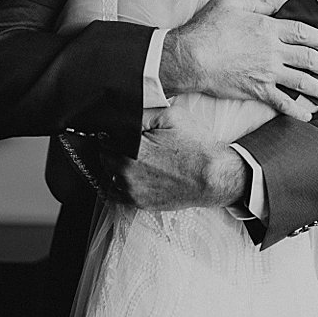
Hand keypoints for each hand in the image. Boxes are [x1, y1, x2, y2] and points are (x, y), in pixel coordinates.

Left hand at [102, 105, 249, 210]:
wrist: (215, 177)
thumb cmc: (196, 145)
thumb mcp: (171, 116)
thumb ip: (141, 113)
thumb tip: (120, 113)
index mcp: (132, 149)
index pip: (102, 138)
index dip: (109, 132)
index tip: (116, 129)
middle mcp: (127, 173)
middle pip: (103, 156)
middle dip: (111, 147)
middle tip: (125, 141)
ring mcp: (132, 191)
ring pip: (108, 173)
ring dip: (114, 164)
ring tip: (133, 156)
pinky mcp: (138, 203)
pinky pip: (116, 191)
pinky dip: (119, 182)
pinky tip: (133, 172)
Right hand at [160, 0, 317, 120]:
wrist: (190, 57)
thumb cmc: (205, 28)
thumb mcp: (228, 3)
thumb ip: (254, 3)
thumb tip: (270, 6)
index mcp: (268, 28)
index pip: (304, 32)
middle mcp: (273, 51)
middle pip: (310, 58)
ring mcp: (267, 72)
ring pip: (303, 82)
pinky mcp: (257, 90)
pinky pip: (283, 102)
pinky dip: (298, 110)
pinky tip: (308, 115)